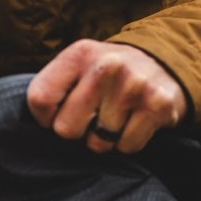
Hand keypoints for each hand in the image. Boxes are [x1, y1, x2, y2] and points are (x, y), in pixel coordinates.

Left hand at [26, 40, 187, 153]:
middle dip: (78, 131)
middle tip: (94, 116)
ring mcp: (133, 85)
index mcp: (79, 54)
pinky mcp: (157, 105)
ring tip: (117, 116)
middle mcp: (106, 66)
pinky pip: (126, 147)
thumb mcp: (80, 65)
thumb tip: (34, 126)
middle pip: (66, 129)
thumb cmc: (110, 74)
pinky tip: (134, 122)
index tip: (57, 116)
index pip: (40, 100)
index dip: (45, 119)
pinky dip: (128, 143)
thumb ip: (55, 87)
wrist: (166, 63)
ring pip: (97, 143)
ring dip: (105, 138)